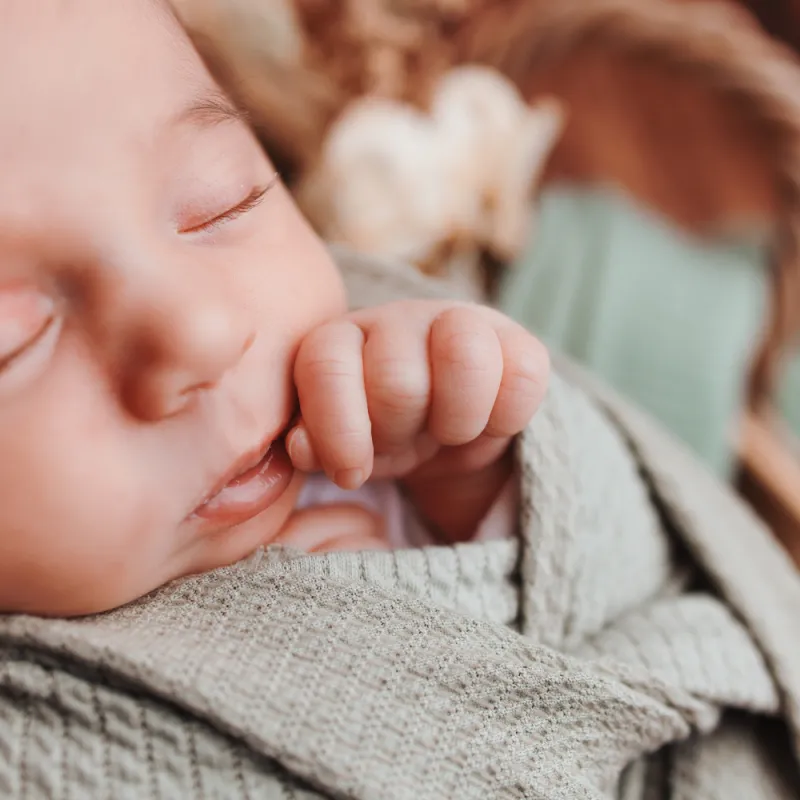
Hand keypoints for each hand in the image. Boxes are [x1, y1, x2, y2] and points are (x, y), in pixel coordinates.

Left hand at [286, 300, 548, 541]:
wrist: (443, 434)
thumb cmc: (382, 438)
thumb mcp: (344, 450)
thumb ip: (316, 447)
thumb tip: (303, 449)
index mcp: (340, 340)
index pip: (325, 365)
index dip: (338, 430)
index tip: (352, 474)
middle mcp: (396, 319)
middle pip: (397, 379)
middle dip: (400, 432)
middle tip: (407, 442)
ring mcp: (459, 320)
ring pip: (465, 356)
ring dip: (456, 421)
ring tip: (448, 434)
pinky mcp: (516, 340)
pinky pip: (525, 373)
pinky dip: (507, 418)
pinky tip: (489, 425)